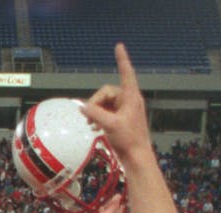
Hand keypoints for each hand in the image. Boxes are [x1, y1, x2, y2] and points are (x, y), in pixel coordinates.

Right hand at [81, 44, 152, 165]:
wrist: (137, 157)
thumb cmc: (130, 140)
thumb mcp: (110, 124)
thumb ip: (95, 113)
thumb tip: (83, 106)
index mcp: (131, 97)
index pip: (126, 73)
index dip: (122, 59)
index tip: (119, 46)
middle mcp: (129, 101)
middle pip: (107, 92)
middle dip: (95, 103)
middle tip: (88, 116)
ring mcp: (125, 110)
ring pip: (105, 103)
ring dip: (95, 112)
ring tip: (91, 124)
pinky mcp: (121, 119)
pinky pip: (107, 112)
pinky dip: (99, 118)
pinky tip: (95, 128)